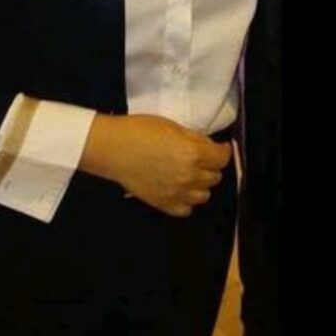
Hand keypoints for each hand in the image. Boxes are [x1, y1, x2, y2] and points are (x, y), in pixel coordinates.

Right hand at [80, 114, 231, 217]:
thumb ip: (195, 139)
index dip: (223, 151)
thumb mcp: (173, 127)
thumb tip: (210, 147)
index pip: (222, 158)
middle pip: (215, 177)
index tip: (219, 148)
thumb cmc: (140, 131)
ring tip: (190, 174)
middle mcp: (189, 176)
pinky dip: (186, 201)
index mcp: (193, 154)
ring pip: (204, 195)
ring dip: (200, 184)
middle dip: (211, 166)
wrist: (113, 148)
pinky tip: (179, 189)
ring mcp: (177, 193)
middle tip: (201, 158)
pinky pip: (186, 209)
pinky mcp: (164, 204)